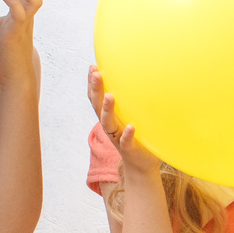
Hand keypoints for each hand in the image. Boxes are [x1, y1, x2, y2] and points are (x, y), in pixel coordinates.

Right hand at [89, 64, 160, 181]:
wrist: (141, 165)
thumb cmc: (137, 137)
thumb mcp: (132, 116)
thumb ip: (131, 101)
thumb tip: (141, 77)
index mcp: (110, 117)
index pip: (96, 98)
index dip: (92, 84)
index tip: (92, 67)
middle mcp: (110, 126)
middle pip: (97, 106)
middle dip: (96, 89)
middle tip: (96, 73)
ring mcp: (117, 137)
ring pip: (108, 123)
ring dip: (107, 109)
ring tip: (109, 96)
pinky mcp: (128, 149)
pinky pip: (126, 141)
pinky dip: (127, 134)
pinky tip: (130, 127)